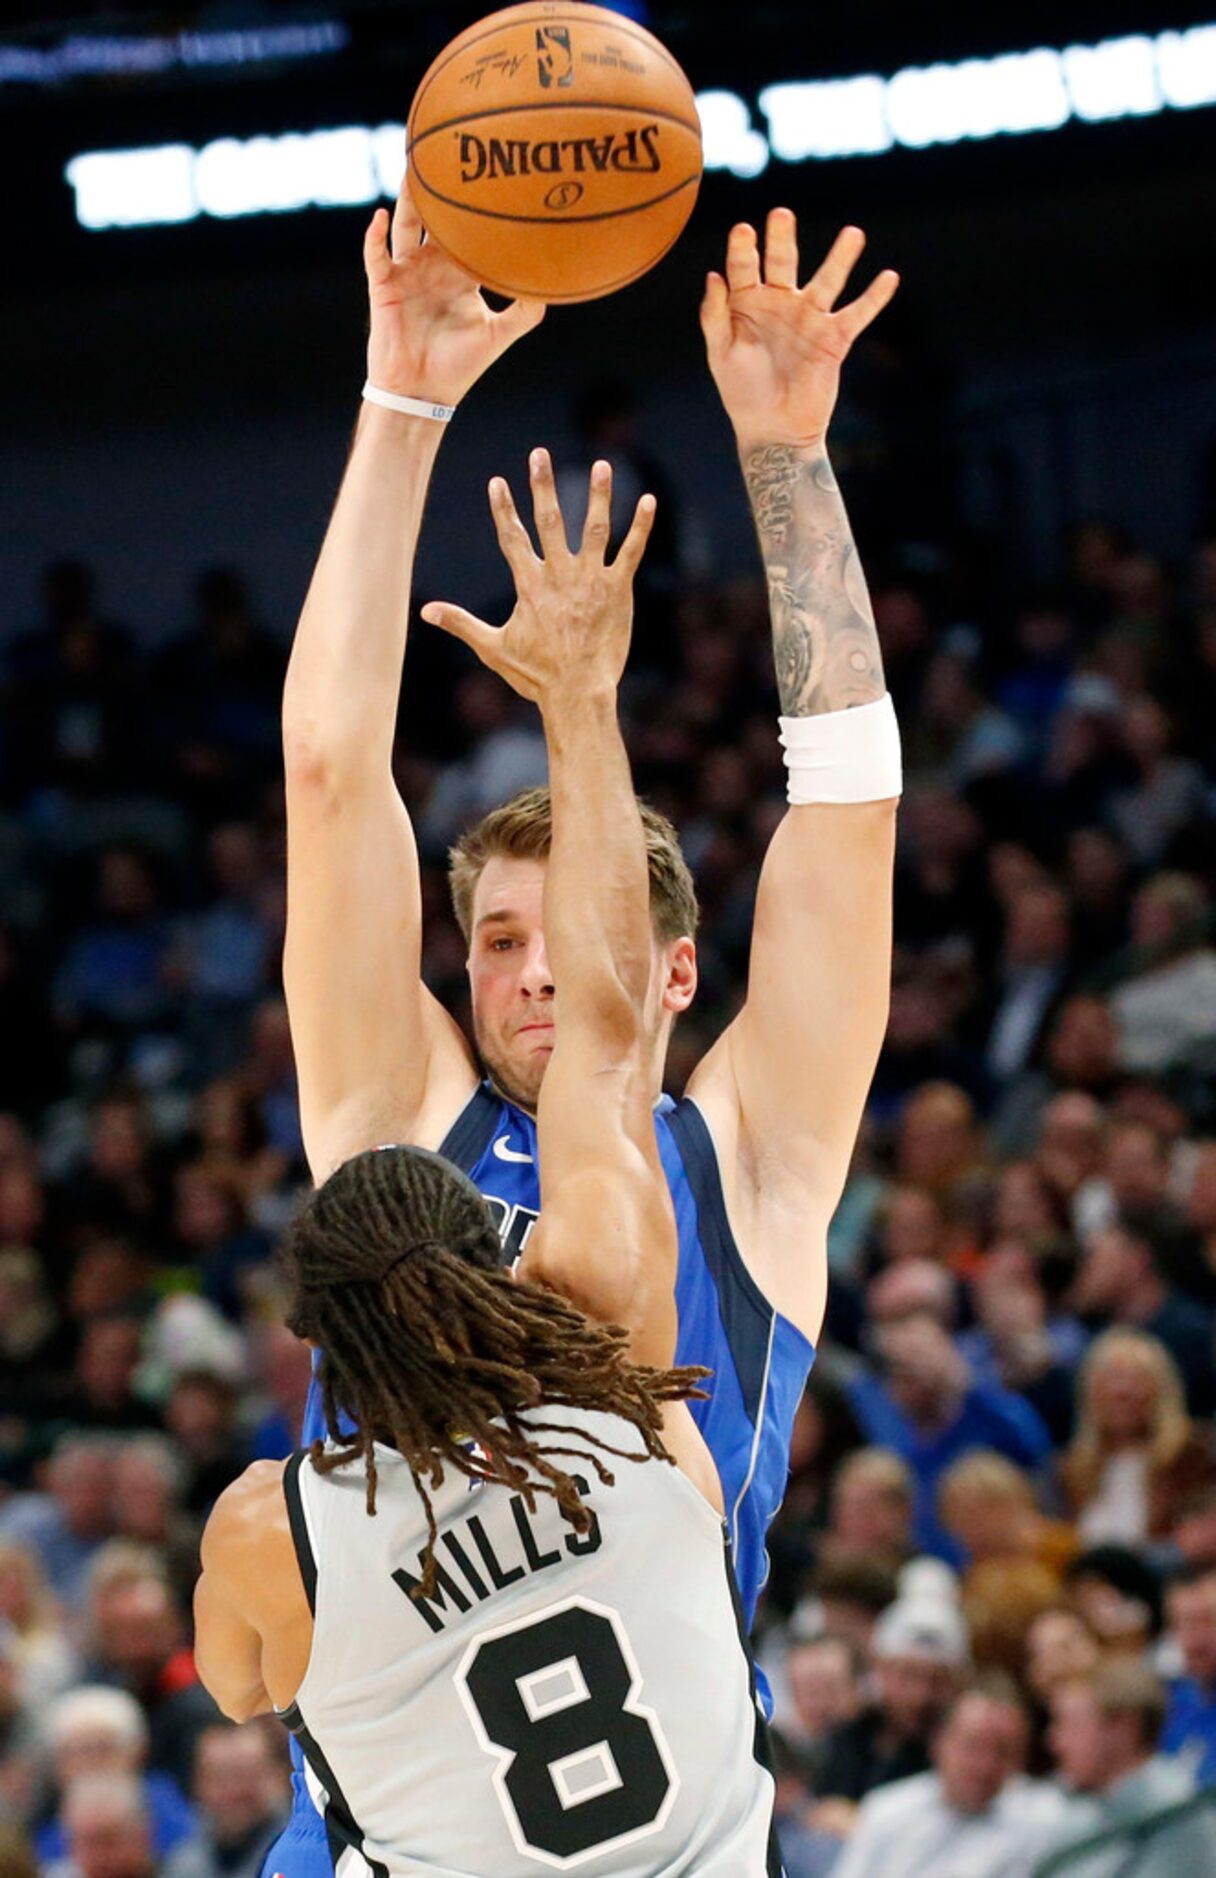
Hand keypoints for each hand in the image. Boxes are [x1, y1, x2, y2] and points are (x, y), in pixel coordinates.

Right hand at [364, 188, 543, 405]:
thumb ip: (526, 311)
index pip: (469, 231)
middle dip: (440, 188)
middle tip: (448, 148)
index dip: (478, 207)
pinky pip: (377, 255)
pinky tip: (381, 217)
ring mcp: (406, 274)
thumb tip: (555, 286)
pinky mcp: (384, 287)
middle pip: (436, 218)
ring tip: (414, 168)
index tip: (491, 175)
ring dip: (409, 200)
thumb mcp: (500, 335)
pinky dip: (376, 237)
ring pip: (406, 226)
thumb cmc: (460, 367)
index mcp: (460, 274)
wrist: (424, 393)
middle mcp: (433, 267)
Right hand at [420, 450, 654, 706]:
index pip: (513, 538)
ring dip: (599, 495)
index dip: (504, 509)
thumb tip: (425, 611)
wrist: (577, 693)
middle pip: (550, 521)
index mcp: (530, 585)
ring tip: (601, 465)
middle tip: (539, 454)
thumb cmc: (535, 675)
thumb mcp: (492, 648)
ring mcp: (591, 581)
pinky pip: (631, 552)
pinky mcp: (618, 591)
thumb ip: (461, 623)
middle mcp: (559, 575)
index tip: (498, 482)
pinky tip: (650, 502)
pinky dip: (641, 526)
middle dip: (543, 485)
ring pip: (595, 529)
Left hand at [700, 209, 898, 449]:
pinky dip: (875, 297)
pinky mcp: (834, 339)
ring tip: (853, 233)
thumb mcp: (720, 354)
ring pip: (828, 279)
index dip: (742, 249)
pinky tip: (889, 277)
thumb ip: (714, 316)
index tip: (743, 231)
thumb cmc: (742, 393)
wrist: (774, 429)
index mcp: (748, 304)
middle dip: (782, 238)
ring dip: (841, 257)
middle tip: (781, 214)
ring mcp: (809, 318)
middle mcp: (780, 303)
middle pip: (783, 261)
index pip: (744, 268)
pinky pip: (858, 314)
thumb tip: (713, 276)